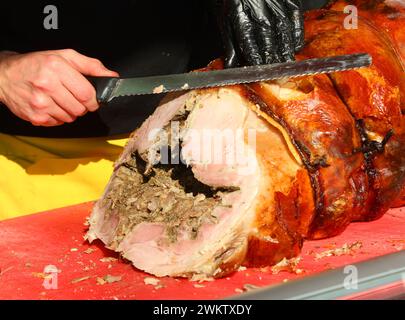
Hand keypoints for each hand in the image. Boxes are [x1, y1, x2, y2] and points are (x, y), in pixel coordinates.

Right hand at [0, 49, 117, 125]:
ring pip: (71, 118)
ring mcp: (40, 103)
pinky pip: (58, 123)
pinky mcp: (36, 117)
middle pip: (81, 108)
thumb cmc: (36, 64)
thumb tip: (112, 76)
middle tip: (72, 97)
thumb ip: (91, 66)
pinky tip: (50, 105)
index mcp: (56, 68)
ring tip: (59, 99)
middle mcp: (47, 85)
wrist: (5, 75)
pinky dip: (58, 117)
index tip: (92, 99)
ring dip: (70, 112)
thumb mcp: (64, 57)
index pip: (87, 94)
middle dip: (82, 106)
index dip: (94, 100)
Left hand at [216, 0, 304, 67]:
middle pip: (269, 42)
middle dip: (273, 61)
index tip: (261, 75)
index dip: (256, 64)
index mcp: (241, 18)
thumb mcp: (224, 19)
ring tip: (287, 65)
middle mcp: (259, 12)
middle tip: (279, 76)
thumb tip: (231, 66)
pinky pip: (296, 19)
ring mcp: (276, 4)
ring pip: (284, 33)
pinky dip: (296, 34)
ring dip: (286, 51)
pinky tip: (295, 46)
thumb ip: (229, 44)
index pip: (251, 48)